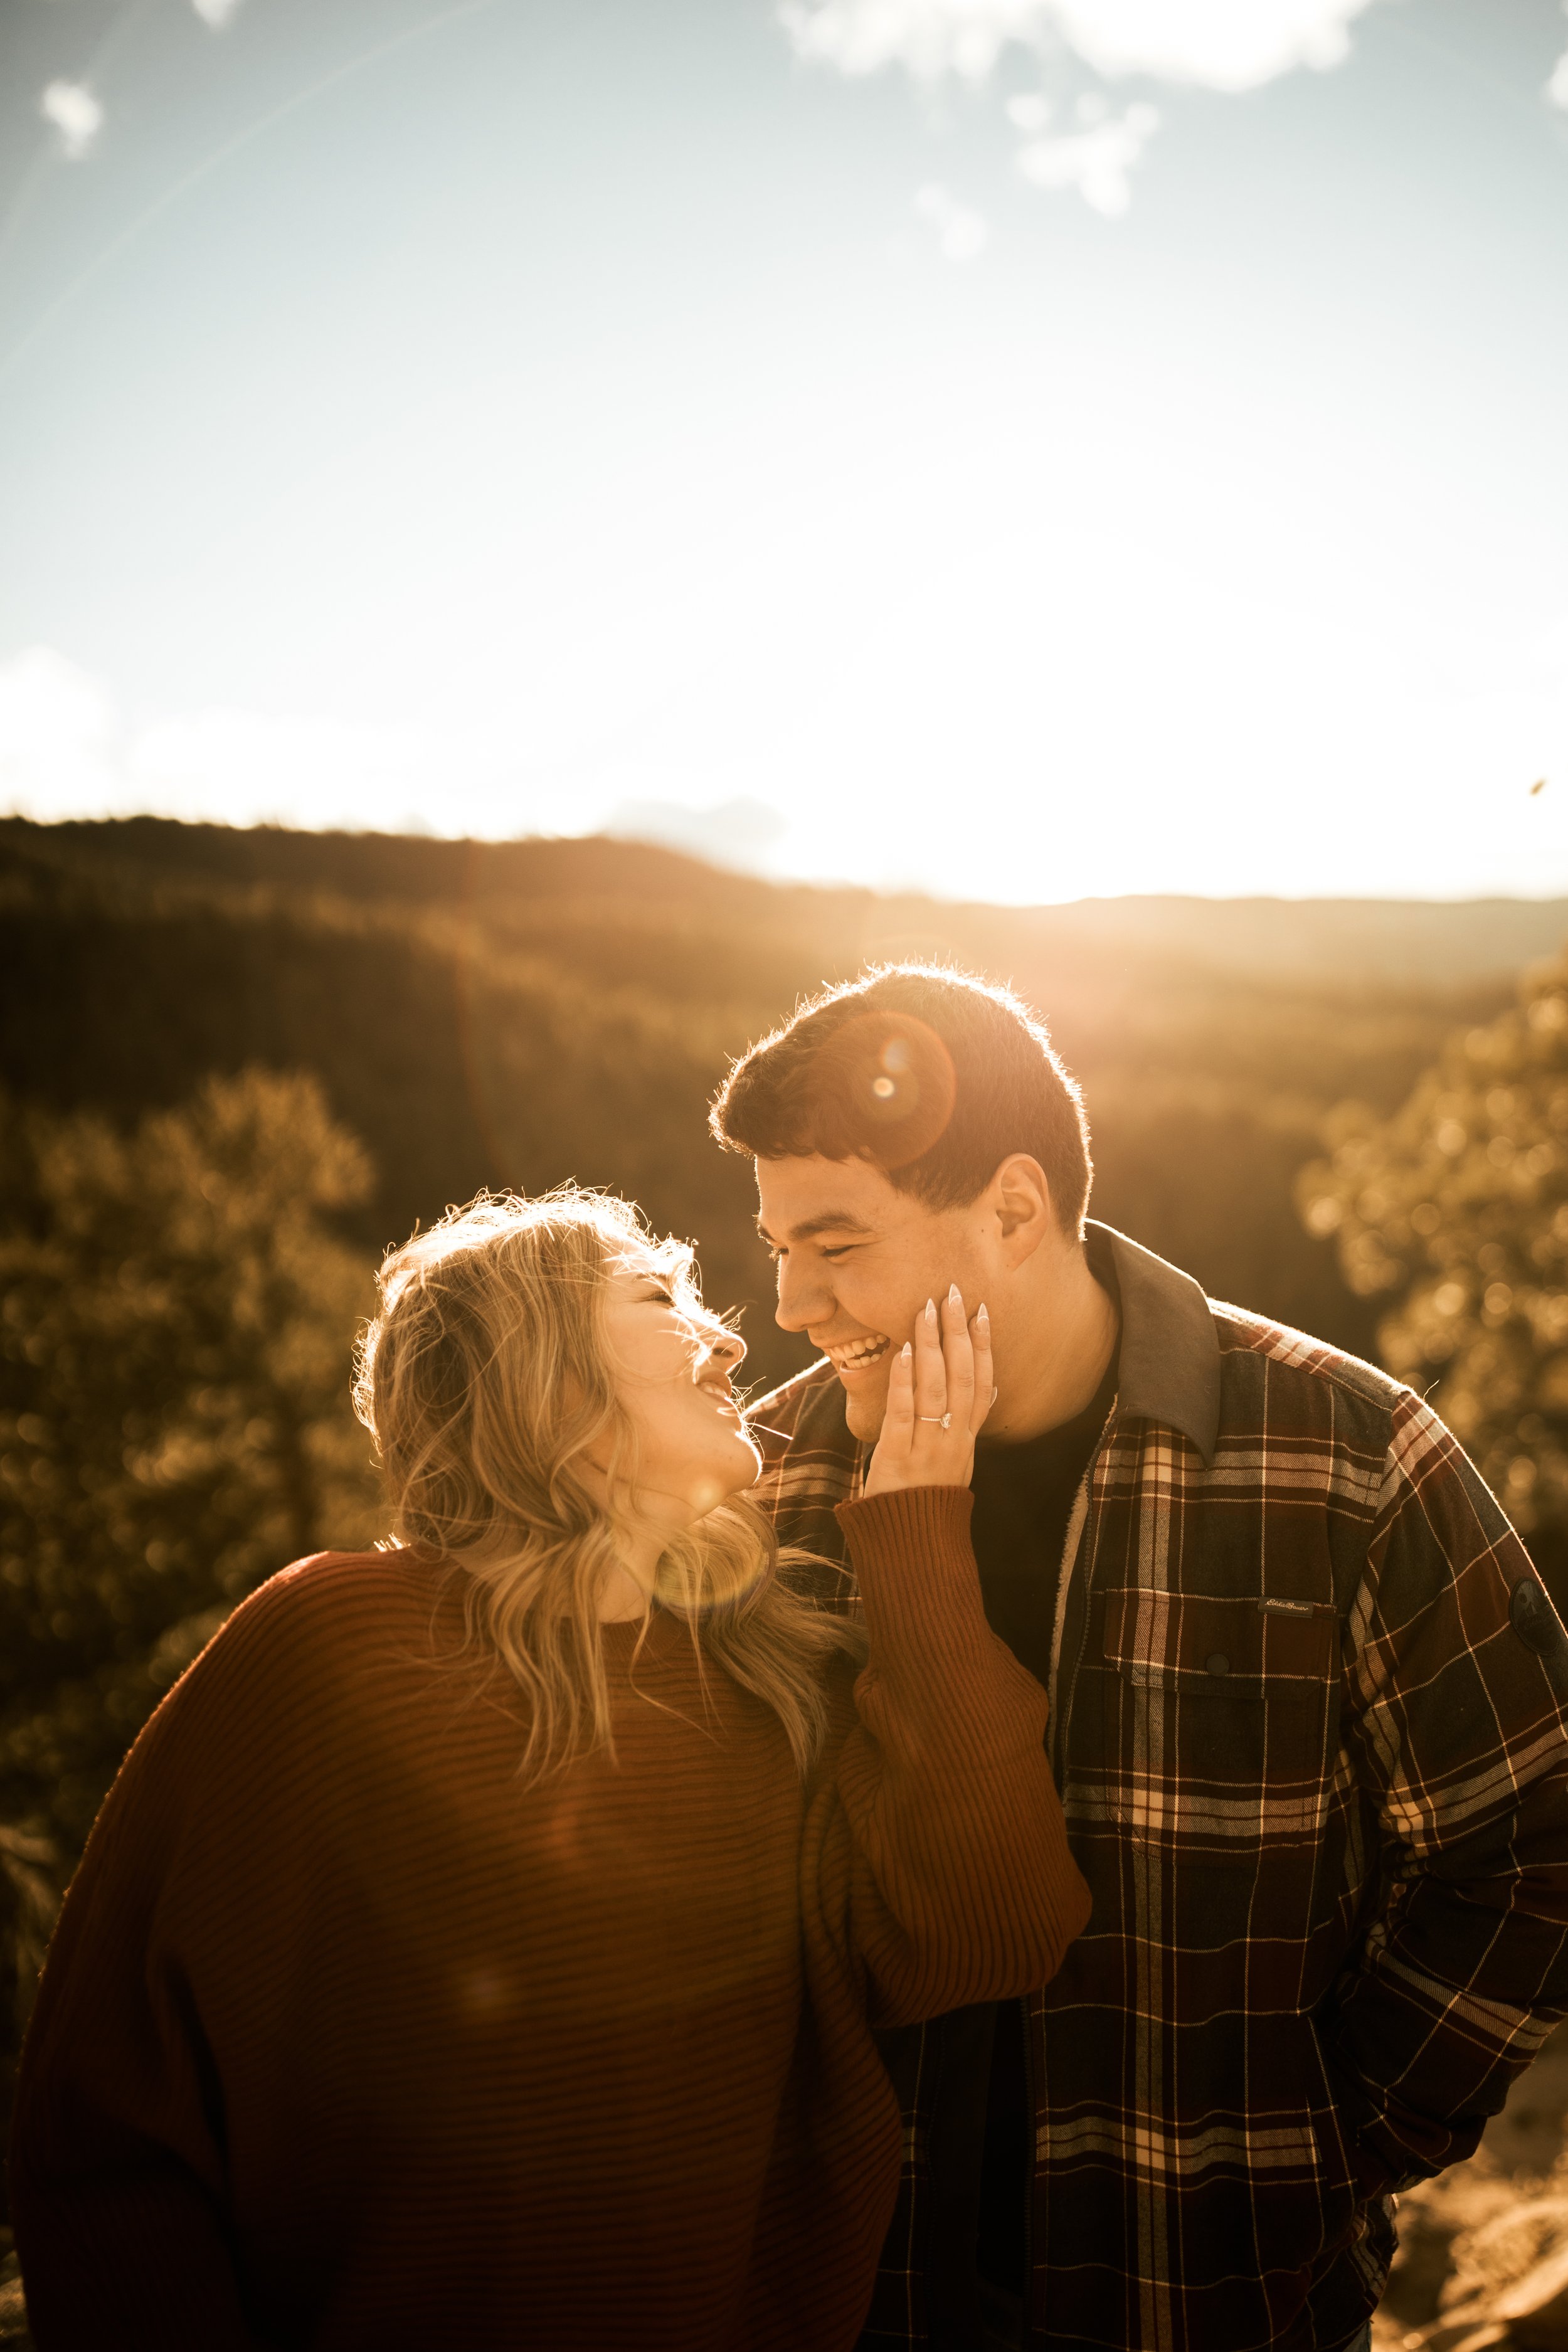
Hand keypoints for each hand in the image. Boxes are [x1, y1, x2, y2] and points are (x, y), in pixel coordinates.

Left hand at [863, 1286, 993, 1495]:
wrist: (909, 1546)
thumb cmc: (927, 1499)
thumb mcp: (957, 1462)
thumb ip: (969, 1425)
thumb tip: (990, 1388)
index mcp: (968, 1441)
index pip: (983, 1385)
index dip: (984, 1347)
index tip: (982, 1312)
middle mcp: (954, 1441)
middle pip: (962, 1378)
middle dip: (958, 1333)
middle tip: (953, 1294)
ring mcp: (928, 1448)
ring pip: (936, 1388)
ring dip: (932, 1345)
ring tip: (927, 1309)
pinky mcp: (898, 1457)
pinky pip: (905, 1411)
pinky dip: (906, 1379)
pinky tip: (905, 1350)